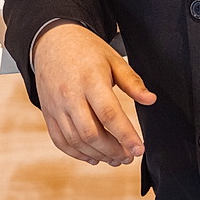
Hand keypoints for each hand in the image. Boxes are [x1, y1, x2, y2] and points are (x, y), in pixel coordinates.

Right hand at [30, 22, 156, 165]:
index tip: (139, 149)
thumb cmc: (86, 49)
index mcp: (90, 79)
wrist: (51, 41)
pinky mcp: (48, 113)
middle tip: (129, 156)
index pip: (109, 114)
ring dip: (98, 155)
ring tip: (115, 159)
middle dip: (113, 150)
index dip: (125, 135)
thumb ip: (132, 82)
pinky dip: (77, 154)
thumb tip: (150, 100)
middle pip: (91, 133)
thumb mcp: (113, 59)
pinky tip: (93, 157)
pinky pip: (60, 140)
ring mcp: (56, 105)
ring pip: (76, 141)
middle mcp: (70, 95)